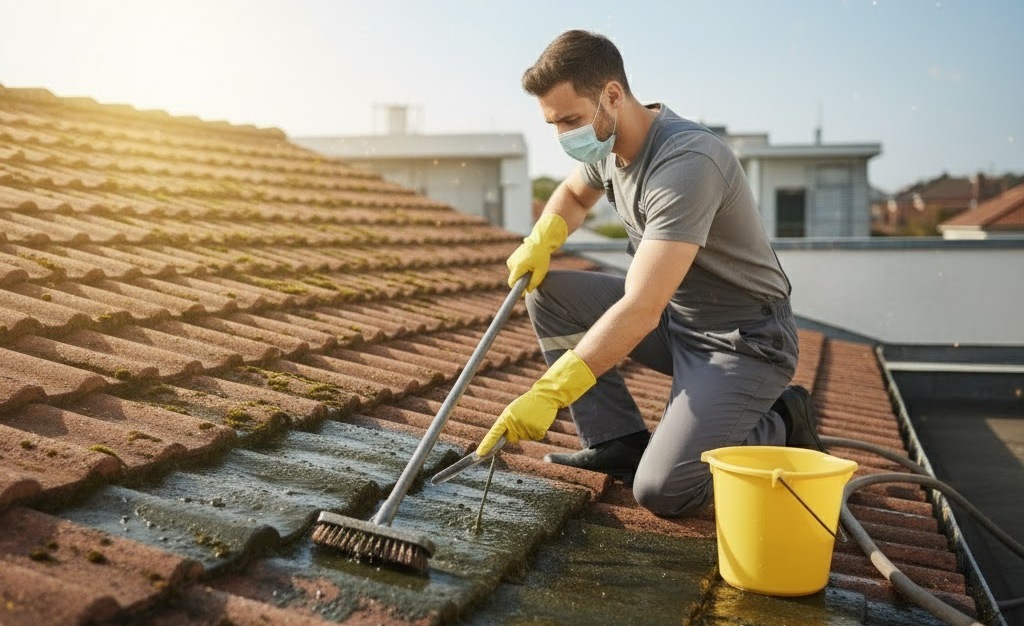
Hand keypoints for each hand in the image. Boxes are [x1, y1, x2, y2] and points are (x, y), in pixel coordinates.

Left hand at [477, 350, 595, 454]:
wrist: (544, 396)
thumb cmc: (528, 403)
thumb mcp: (513, 410)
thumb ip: (508, 423)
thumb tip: (505, 438)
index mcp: (506, 416)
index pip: (494, 433)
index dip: (486, 444)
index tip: (479, 454)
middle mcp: (514, 423)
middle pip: (512, 439)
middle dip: (518, 433)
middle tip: (525, 419)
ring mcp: (525, 427)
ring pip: (525, 438)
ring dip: (530, 431)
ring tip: (533, 417)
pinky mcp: (536, 430)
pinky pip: (535, 437)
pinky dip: (538, 432)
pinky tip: (539, 421)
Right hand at [507, 213, 567, 291]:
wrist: (539, 241)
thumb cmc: (541, 256)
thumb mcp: (541, 271)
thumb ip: (534, 282)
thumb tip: (527, 291)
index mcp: (518, 266)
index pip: (512, 283)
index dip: (516, 289)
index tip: (521, 292)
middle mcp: (512, 263)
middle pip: (514, 279)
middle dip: (522, 280)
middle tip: (533, 274)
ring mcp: (511, 260)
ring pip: (515, 274)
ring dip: (522, 274)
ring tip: (532, 266)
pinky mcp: (512, 258)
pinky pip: (515, 269)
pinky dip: (521, 269)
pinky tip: (529, 263)